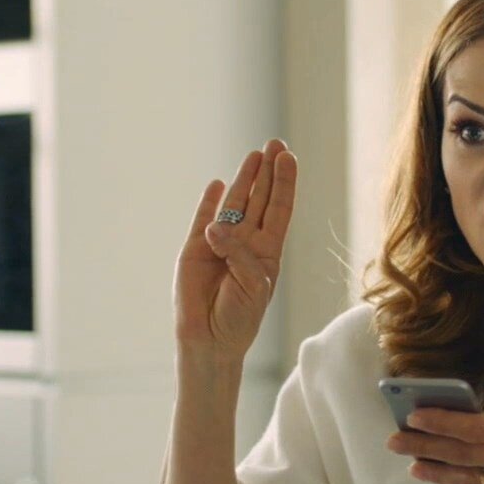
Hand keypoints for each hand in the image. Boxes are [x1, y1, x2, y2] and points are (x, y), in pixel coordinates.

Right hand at [174, 140, 298, 362]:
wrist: (209, 339)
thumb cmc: (239, 317)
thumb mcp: (253, 286)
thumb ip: (239, 254)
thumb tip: (215, 227)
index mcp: (267, 251)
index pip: (279, 209)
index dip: (284, 183)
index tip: (288, 157)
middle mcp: (246, 242)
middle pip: (259, 198)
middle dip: (267, 172)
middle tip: (274, 143)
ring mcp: (220, 243)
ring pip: (233, 204)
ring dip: (243, 179)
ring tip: (254, 155)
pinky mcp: (194, 249)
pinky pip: (202, 218)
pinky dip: (209, 202)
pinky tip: (217, 184)